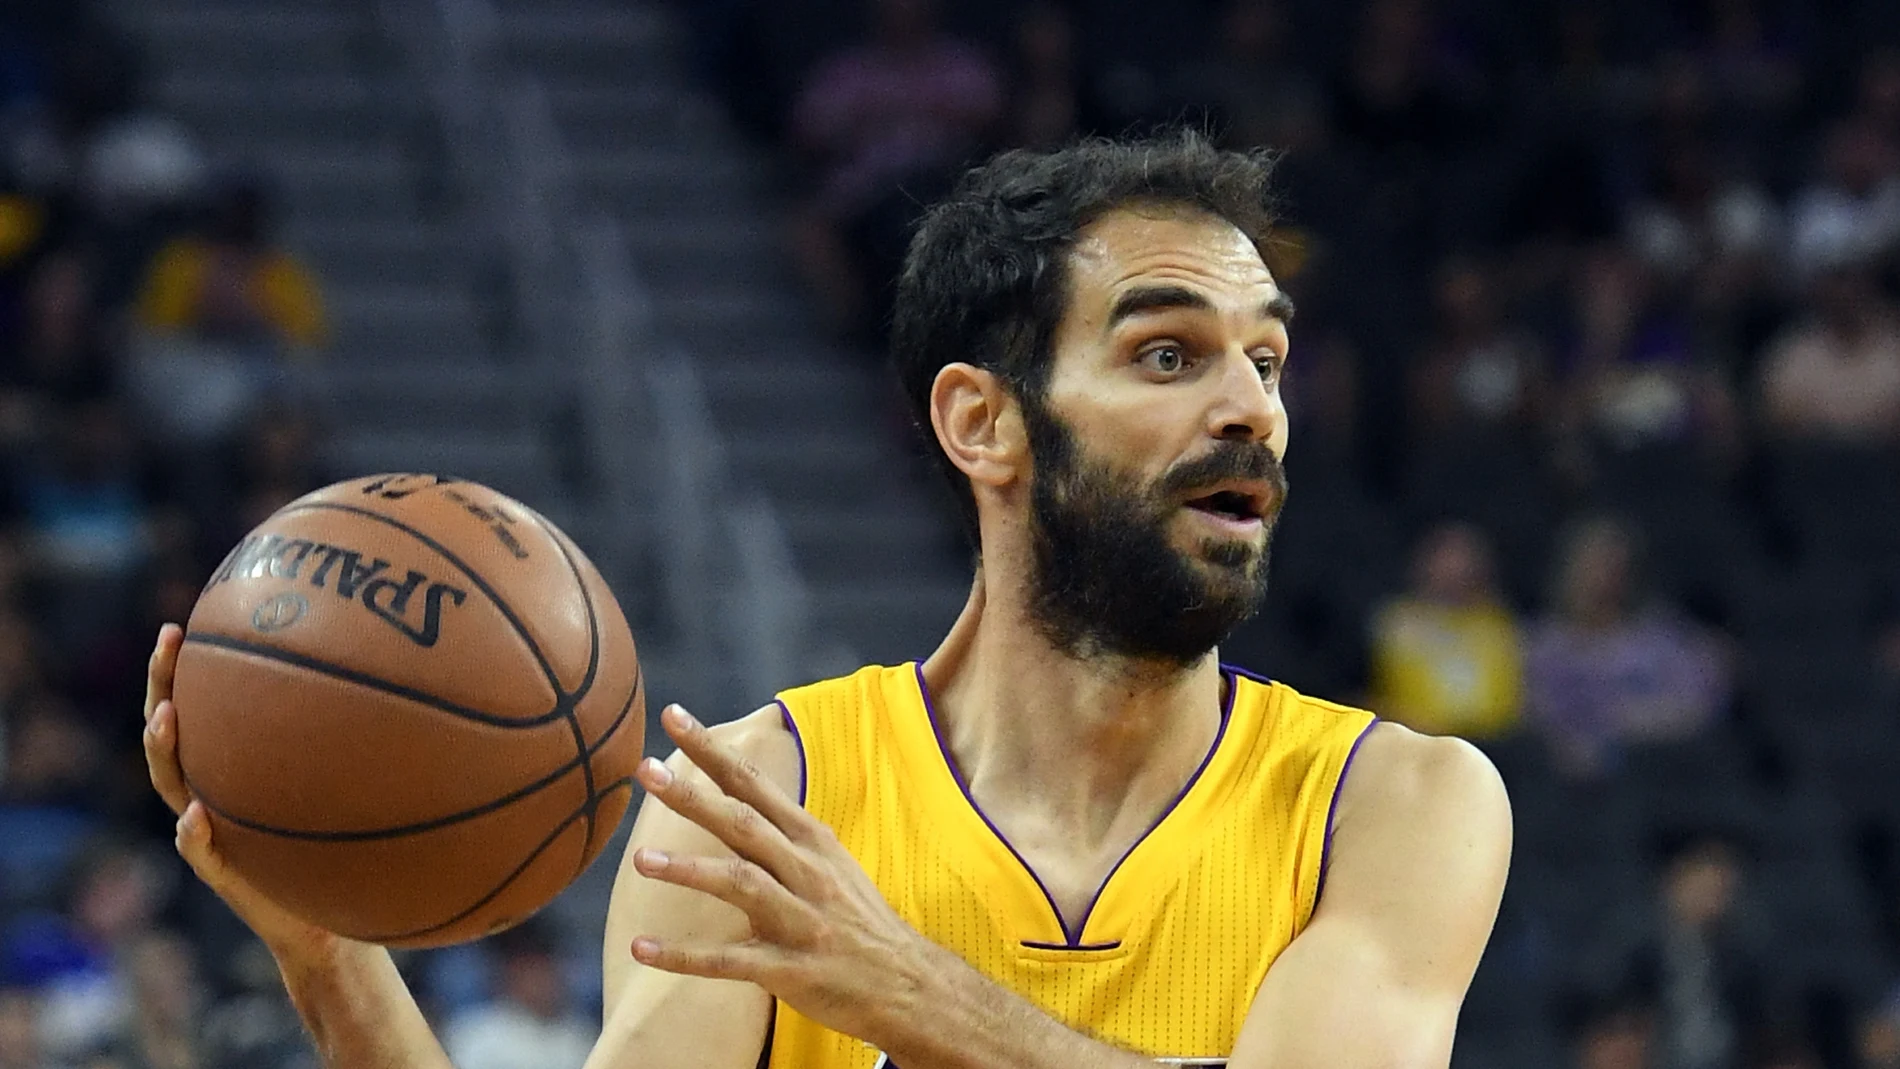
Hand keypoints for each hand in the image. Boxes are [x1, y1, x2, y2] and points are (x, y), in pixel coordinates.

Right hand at [143, 624, 348, 960]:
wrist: (333, 919)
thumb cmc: (345, 843)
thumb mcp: (354, 788)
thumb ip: (362, 743)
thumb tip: (415, 680)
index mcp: (234, 766)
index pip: (199, 705)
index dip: (184, 668)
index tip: (187, 623)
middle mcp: (212, 790)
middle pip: (170, 730)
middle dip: (163, 684)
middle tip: (173, 640)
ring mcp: (208, 831)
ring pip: (171, 784)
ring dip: (163, 749)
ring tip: (168, 717)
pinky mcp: (223, 873)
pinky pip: (199, 852)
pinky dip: (193, 834)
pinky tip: (197, 815)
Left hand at [630, 705, 952, 1047]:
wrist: (908, 983)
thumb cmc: (857, 919)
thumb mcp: (830, 863)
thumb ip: (783, 833)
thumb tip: (736, 795)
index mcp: (811, 840)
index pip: (755, 783)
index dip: (712, 751)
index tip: (674, 716)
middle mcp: (806, 872)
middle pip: (744, 824)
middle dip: (695, 796)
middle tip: (648, 771)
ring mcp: (801, 921)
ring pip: (741, 884)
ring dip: (689, 870)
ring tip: (641, 860)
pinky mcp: (792, 970)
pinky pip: (731, 962)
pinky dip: (685, 957)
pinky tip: (643, 949)